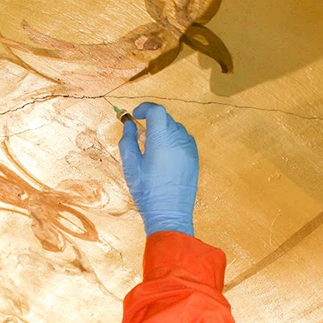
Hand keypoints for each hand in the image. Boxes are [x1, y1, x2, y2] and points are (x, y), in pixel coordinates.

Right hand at [117, 102, 198, 236]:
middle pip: (165, 119)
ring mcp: (189, 149)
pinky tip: (163, 156)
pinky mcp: (194, 158)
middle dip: (152, 121)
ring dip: (162, 131)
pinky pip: (182, 140)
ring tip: (151, 148)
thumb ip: (128, 141)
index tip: (135, 115)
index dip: (145, 108)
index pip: (157, 111)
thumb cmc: (147, 192)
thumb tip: (130, 126)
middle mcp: (179, 140)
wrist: (169, 214)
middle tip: (139, 134)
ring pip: (175, 129)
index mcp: (162, 140)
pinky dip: (172, 141)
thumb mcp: (131, 167)